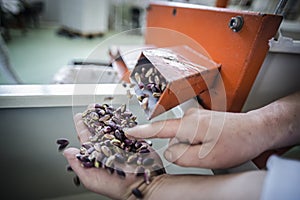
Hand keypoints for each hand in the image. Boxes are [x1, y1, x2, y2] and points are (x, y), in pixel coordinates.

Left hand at [63, 113, 164, 198]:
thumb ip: (79, 165)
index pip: (87, 138)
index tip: (79, 116)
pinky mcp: (135, 141)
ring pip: (113, 126)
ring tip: (103, 106)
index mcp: (97, 155)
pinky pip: (128, 127)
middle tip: (92, 106)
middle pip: (99, 129)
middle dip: (95, 117)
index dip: (82, 126)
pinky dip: (124, 119)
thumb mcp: (92, 179)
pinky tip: (120, 112)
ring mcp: (122, 143)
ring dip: (108, 116)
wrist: (142, 186)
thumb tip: (67, 152)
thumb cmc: (117, 187)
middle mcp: (109, 148)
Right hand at [126, 106, 265, 168]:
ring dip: (192, 146)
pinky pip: (189, 133)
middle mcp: (190, 116)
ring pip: (182, 137)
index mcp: (189, 124)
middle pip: (173, 138)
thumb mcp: (209, 157)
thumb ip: (182, 156)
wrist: (255, 130)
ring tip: (213, 147)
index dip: (141, 132)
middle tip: (206, 152)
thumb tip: (169, 151)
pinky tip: (211, 143)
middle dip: (183, 149)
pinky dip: (195, 141)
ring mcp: (195, 116)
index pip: (159, 129)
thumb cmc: (237, 141)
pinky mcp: (200, 118)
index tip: (127, 132)